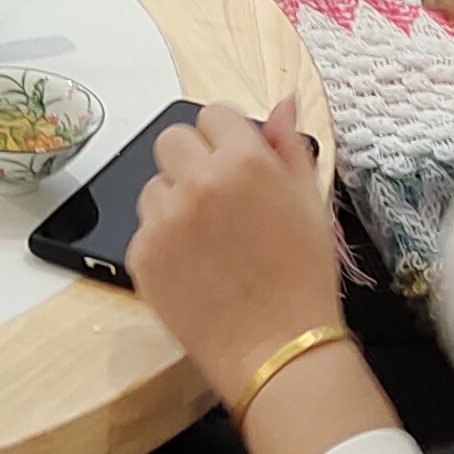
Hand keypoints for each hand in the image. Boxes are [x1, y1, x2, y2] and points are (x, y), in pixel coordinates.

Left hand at [125, 104, 344, 397]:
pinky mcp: (141, 254)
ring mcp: (164, 219)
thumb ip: (288, 147)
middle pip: (172, 139)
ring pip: (155, 185)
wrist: (279, 351)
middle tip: (219, 200)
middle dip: (193, 161)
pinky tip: (195, 267)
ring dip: (175, 202)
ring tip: (210, 241)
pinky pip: (144, 228)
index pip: (214, 115)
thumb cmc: (303, 280)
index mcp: (245, 162)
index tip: (236, 165)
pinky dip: (163, 242)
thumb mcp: (311, 205)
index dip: (227, 139)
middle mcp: (198, 182)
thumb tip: (281, 103)